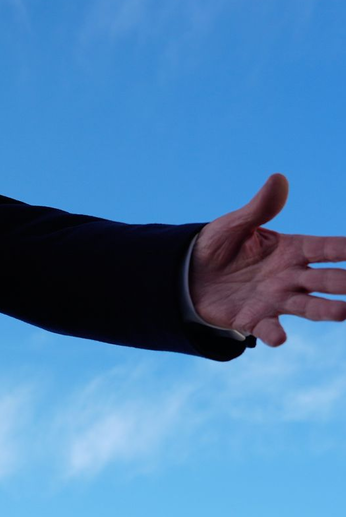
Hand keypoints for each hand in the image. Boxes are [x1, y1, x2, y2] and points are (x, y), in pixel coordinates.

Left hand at [191, 173, 345, 346]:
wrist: (187, 275)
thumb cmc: (217, 246)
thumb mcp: (234, 225)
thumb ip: (259, 208)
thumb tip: (278, 178)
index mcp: (291, 250)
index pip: (326, 248)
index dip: (345, 249)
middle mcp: (290, 276)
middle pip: (325, 280)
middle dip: (344, 282)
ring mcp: (274, 299)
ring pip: (308, 306)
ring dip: (325, 310)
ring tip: (343, 312)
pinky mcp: (253, 318)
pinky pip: (267, 328)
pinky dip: (274, 333)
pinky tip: (279, 338)